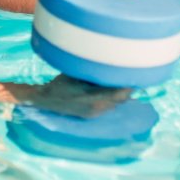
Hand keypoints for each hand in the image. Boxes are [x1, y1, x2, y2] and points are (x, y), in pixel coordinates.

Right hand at [11, 76, 130, 117]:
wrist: (45, 100)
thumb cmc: (60, 83)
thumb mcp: (76, 73)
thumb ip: (93, 72)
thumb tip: (108, 64)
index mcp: (94, 99)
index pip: (119, 94)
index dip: (128, 84)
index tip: (133, 73)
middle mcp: (97, 109)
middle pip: (121, 100)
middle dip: (126, 88)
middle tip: (131, 73)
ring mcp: (94, 114)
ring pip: (116, 104)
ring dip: (120, 94)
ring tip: (123, 80)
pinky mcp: (92, 115)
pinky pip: (109, 107)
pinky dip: (113, 98)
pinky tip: (112, 89)